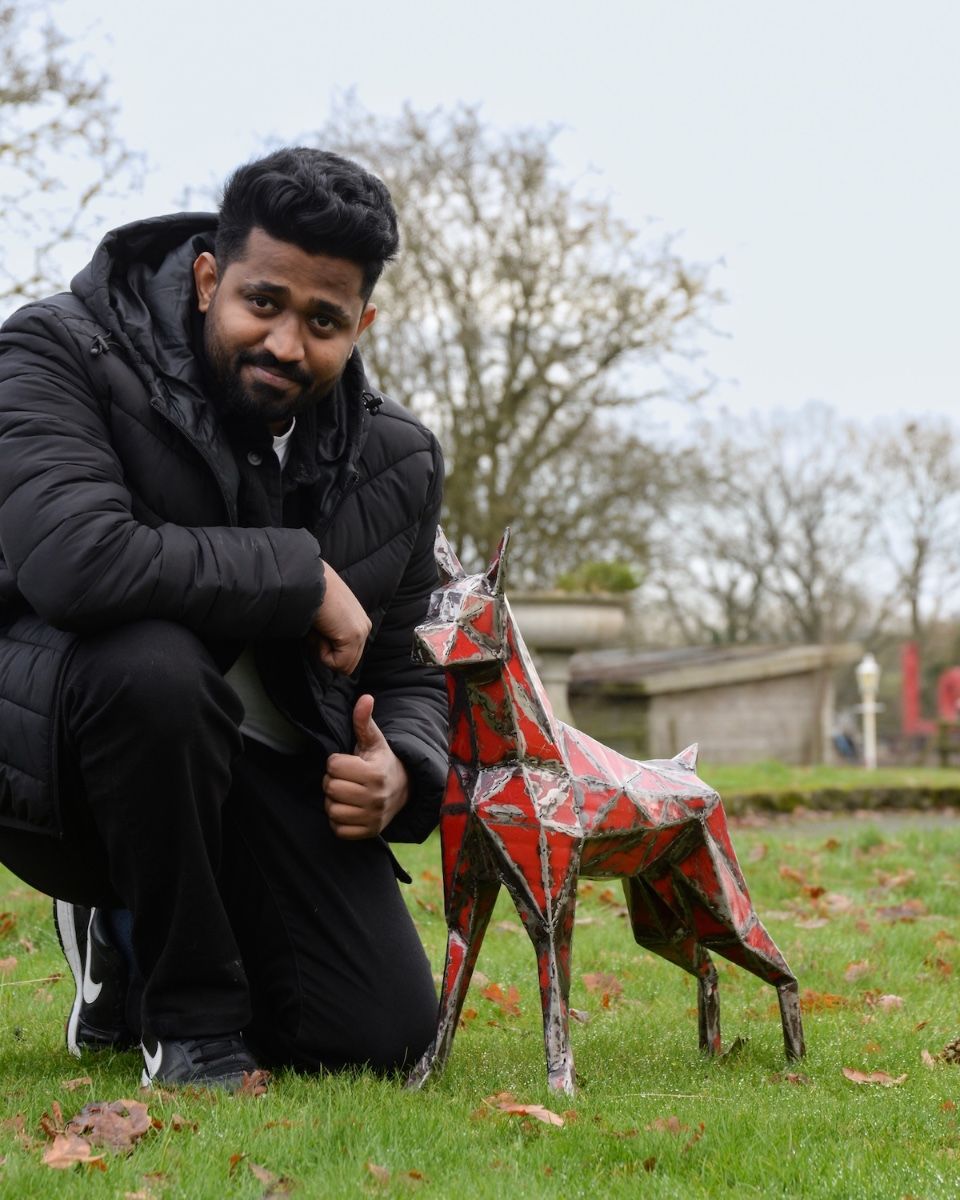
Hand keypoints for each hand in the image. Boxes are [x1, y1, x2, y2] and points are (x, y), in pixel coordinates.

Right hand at [309, 561, 370, 674]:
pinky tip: (321, 630)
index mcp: (359, 621)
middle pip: (348, 664)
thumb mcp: (324, 619)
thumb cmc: (308, 596)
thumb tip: (326, 652)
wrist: (306, 580)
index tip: (319, 628)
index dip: (326, 649)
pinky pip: (338, 664)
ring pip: (343, 666)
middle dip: (327, 653)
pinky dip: (322, 653)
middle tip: (318, 630)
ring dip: (324, 652)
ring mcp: (361, 631)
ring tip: (320, 628)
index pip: (348, 656)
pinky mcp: (353, 635)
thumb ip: (331, 635)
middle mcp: (364, 626)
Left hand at [323, 694, 409, 839]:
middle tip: (344, 778)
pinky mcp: (369, 832)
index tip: (348, 762)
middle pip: (330, 788)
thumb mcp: (375, 741)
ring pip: (332, 810)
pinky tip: (348, 809)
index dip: (336, 762)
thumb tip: (365, 698)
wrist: (404, 790)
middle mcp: (376, 797)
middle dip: (332, 781)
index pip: (333, 766)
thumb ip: (364, 721)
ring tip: (345, 794)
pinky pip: (338, 830)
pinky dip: (338, 821)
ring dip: (333, 802)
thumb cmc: (381, 762)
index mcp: (375, 773)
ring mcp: (373, 817)